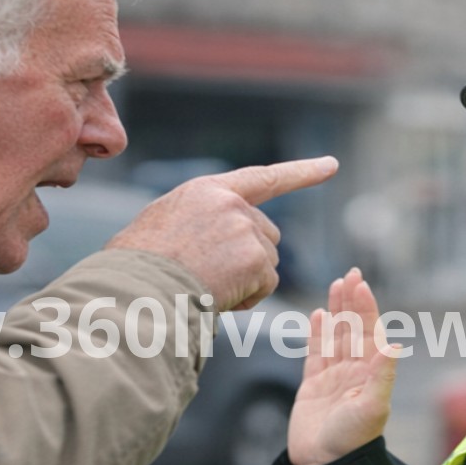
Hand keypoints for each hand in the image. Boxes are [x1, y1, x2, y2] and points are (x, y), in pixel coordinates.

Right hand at [106, 157, 338, 310]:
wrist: (134, 287)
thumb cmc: (136, 267)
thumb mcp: (163, 226)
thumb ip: (199, 222)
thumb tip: (214, 244)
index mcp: (206, 191)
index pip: (263, 178)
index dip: (300, 173)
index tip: (331, 166)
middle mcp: (231, 203)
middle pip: (266, 235)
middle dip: (250, 260)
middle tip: (209, 277)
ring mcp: (245, 228)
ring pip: (267, 263)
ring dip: (246, 281)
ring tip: (204, 285)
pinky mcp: (255, 257)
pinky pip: (266, 286)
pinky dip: (247, 298)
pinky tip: (216, 296)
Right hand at [286, 268, 396, 464]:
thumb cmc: (352, 442)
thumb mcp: (372, 407)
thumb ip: (382, 375)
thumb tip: (394, 343)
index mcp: (370, 374)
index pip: (369, 332)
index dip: (365, 307)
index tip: (360, 283)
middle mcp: (354, 372)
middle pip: (353, 329)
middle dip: (352, 302)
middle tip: (350, 274)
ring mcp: (333, 379)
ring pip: (335, 336)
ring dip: (336, 311)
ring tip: (335, 285)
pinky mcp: (312, 387)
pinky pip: (315, 354)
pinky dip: (316, 334)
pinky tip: (317, 315)